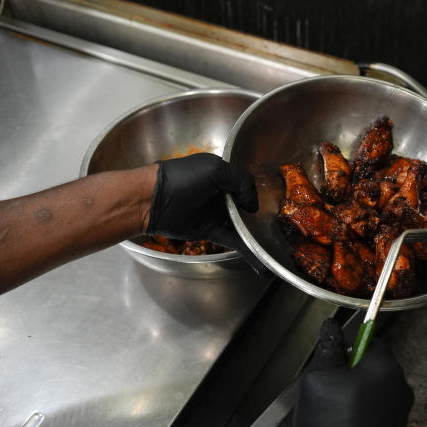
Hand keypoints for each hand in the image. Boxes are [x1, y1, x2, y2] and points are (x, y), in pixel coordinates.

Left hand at [147, 153, 266, 272]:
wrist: (151, 200)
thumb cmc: (181, 180)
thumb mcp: (215, 170)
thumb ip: (240, 181)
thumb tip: (252, 205)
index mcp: (222, 175)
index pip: (246, 184)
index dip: (257, 194)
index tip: (272, 204)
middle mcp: (220, 194)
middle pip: (245, 207)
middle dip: (260, 216)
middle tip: (276, 227)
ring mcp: (213, 213)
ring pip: (239, 225)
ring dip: (254, 234)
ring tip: (272, 245)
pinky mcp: (207, 231)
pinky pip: (230, 240)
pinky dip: (244, 248)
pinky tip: (259, 256)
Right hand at [293, 318, 412, 426]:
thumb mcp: (318, 377)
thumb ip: (328, 348)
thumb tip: (330, 327)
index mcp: (385, 367)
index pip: (369, 339)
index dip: (347, 346)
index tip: (332, 358)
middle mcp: (400, 387)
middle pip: (372, 366)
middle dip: (349, 372)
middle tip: (326, 387)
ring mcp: (400, 412)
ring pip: (373, 390)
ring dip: (354, 394)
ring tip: (332, 411)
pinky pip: (376, 411)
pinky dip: (360, 414)